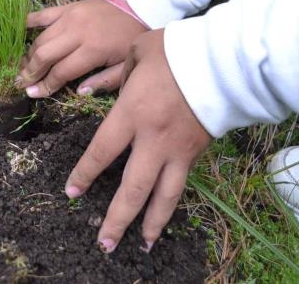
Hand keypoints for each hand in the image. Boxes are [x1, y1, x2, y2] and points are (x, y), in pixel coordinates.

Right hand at [18, 0, 146, 97]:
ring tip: (22, 68)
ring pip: (41, 39)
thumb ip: (103, 82)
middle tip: (20, 83)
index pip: (61, 71)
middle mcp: (76, 32)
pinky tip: (19, 34)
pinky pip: (42, 15)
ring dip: (29, 55)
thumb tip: (79, 92)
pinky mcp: (67, 7)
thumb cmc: (130, 39)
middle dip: (30, 72)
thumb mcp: (125, 65)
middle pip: (45, 55)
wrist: (136, 6)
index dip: (45, 85)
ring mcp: (69, 17)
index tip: (32, 94)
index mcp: (92, 49)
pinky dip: (29, 24)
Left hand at [64, 29, 211, 252]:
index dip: (84, 175)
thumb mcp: (138, 53)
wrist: (225, 61)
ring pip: (162, 197)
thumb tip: (112, 91)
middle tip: (103, 243)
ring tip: (140, 247)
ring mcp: (177, 150)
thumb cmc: (177, 51)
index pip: (101, 152)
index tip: (72, 192)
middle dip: (116, 218)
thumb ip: (119, 75)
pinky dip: (171, 206)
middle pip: (132, 188)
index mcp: (132, 113)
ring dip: (150, 225)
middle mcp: (152, 139)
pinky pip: (180, 186)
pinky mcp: (196, 153)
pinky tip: (164, 220)